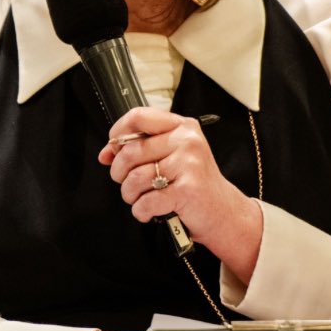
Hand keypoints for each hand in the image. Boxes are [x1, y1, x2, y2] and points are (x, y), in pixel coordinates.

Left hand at [98, 107, 262, 282]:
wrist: (224, 213)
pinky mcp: (187, 191)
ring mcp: (189, 165)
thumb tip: (106, 153)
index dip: (118, 133)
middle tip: (127, 182)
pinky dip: (141, 210)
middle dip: (119, 173)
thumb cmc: (192, 183)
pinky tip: (150, 210)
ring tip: (141, 197)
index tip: (113, 149)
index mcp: (182, 127)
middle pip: (130, 152)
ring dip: (130, 194)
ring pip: (134, 178)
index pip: (139, 117)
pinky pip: (146, 201)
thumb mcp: (170, 156)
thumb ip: (139, 148)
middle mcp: (187, 142)